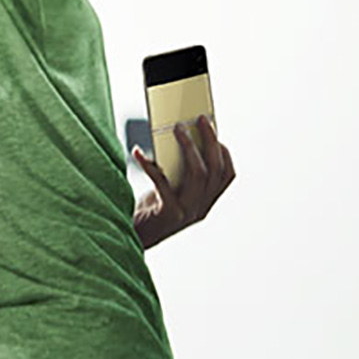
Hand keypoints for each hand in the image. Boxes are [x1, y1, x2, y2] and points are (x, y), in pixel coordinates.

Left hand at [131, 114, 234, 249]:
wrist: (132, 239)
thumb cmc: (149, 210)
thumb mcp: (170, 191)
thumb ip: (177, 172)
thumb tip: (178, 137)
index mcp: (204, 203)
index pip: (226, 176)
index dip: (223, 152)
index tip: (214, 131)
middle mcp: (200, 208)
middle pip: (214, 170)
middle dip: (209, 141)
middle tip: (200, 119)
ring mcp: (186, 212)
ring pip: (198, 174)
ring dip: (188, 147)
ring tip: (177, 129)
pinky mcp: (168, 213)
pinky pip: (162, 183)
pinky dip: (149, 164)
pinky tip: (137, 152)